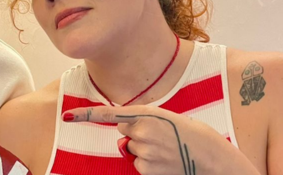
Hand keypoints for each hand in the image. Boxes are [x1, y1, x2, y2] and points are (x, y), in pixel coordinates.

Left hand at [63, 104, 259, 174]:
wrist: (217, 162)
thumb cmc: (196, 137)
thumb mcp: (170, 120)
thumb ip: (144, 123)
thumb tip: (122, 142)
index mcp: (149, 114)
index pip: (110, 114)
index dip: (86, 115)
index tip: (66, 116)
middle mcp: (143, 132)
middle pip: (126, 134)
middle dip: (137, 136)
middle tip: (164, 138)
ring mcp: (145, 154)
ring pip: (133, 153)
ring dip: (146, 153)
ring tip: (170, 152)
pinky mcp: (147, 171)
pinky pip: (140, 167)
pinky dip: (151, 166)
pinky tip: (169, 163)